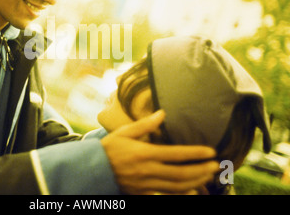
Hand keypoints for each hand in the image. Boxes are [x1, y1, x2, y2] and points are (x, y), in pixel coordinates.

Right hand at [100, 110, 218, 194]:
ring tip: (208, 176)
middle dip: (201, 170)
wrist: (92, 170)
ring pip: (176, 187)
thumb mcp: (124, 132)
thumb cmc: (108, 148)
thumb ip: (144, 124)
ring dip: (195, 182)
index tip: (211, 152)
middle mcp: (147, 171)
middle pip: (180, 174)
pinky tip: (193, 190)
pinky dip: (181, 194)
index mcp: (144, 153)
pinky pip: (166, 196)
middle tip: (216, 166)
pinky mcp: (143, 193)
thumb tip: (162, 113)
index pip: (175, 154)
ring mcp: (146, 185)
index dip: (195, 153)